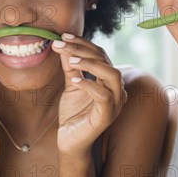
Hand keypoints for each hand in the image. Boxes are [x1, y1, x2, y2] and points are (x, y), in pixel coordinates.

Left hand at [51, 33, 126, 155]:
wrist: (69, 140)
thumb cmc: (73, 113)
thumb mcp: (71, 84)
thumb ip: (70, 66)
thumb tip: (61, 44)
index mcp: (109, 80)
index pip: (101, 54)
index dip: (83, 43)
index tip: (63, 36)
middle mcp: (117, 90)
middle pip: (106, 60)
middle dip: (82, 49)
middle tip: (60, 45)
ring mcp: (115, 103)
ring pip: (112, 75)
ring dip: (90, 64)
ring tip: (69, 60)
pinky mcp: (107, 116)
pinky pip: (104, 96)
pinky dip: (89, 85)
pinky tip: (74, 81)